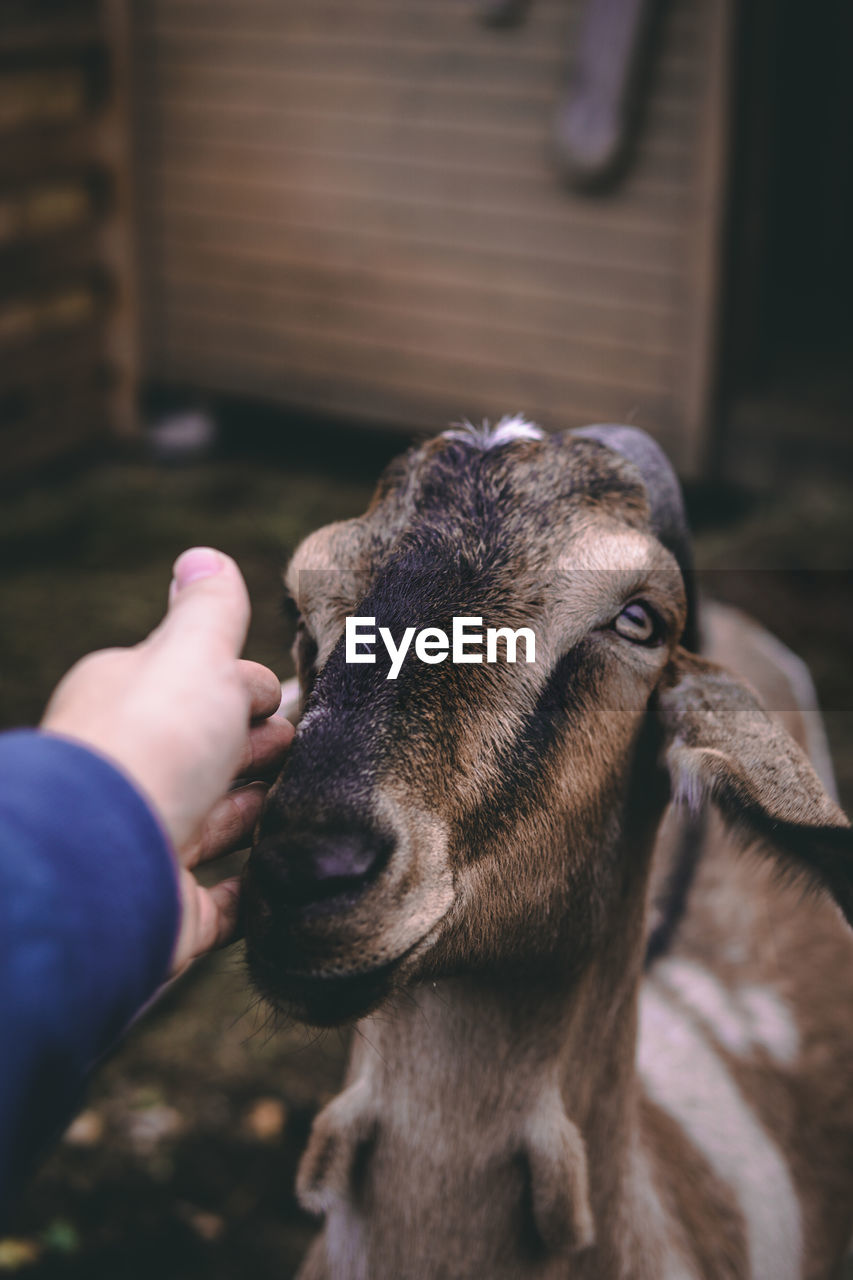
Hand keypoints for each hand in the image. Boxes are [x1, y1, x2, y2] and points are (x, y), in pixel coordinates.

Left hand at [42, 547, 293, 976]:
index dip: (249, 689)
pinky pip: (233, 897)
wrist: (104, 865)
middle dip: (266, 749)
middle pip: (215, 755)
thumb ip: (208, 612)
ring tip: (323, 804)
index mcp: (133, 705)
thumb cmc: (151, 744)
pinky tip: (296, 875)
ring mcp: (157, 844)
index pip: (202, 688)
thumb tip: (202, 557)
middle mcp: (140, 773)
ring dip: (268, 814)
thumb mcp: (190, 656)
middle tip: (322, 748)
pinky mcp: (177, 908)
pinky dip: (262, 886)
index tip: (299, 697)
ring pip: (226, 823)